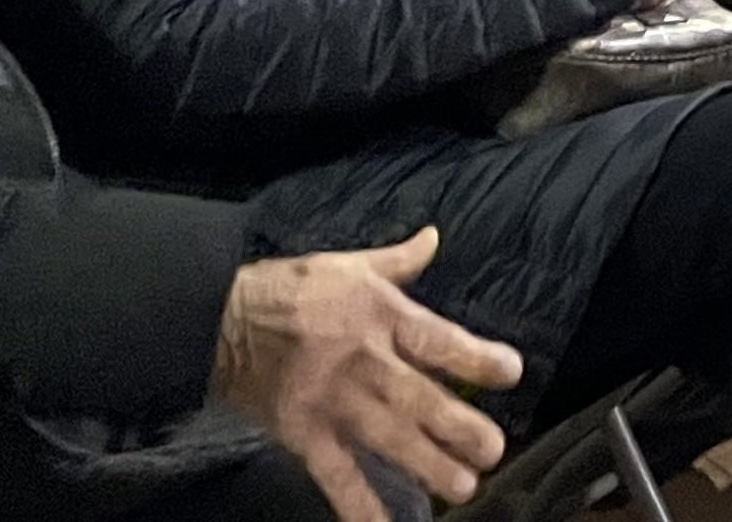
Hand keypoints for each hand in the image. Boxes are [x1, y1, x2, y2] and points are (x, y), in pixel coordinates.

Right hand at [213, 227, 524, 521]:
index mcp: (381, 317)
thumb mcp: (349, 264)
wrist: (219, 321)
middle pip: (418, 399)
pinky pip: (335, 474)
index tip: (512, 373)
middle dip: (458, 427)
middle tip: (494, 450)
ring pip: (387, 440)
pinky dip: (358, 504)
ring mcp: (333, 403)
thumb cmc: (289, 289)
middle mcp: (364, 363)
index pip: (439, 341)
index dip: (477, 358)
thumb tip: (434, 237)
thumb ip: (398, 261)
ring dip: (426, 465)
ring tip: (463, 487)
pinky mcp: (302, 433)